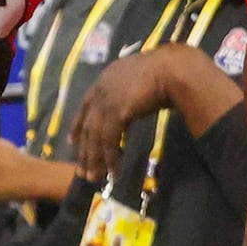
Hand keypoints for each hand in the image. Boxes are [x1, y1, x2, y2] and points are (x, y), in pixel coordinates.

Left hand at [69, 48, 175, 181]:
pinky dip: (110, 157)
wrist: (173, 69)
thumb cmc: (166, 70)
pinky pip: (109, 140)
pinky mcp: (115, 113)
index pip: (86, 106)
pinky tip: (113, 169)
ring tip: (94, 176)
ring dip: (95, 159)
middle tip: (82, 170)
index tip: (73, 141)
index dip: (78, 125)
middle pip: (88, 125)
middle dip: (85, 150)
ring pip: (95, 136)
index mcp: (107, 78)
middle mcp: (101, 89)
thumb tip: (131, 108)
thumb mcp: (141, 79)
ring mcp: (106, 101)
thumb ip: (130, 93)